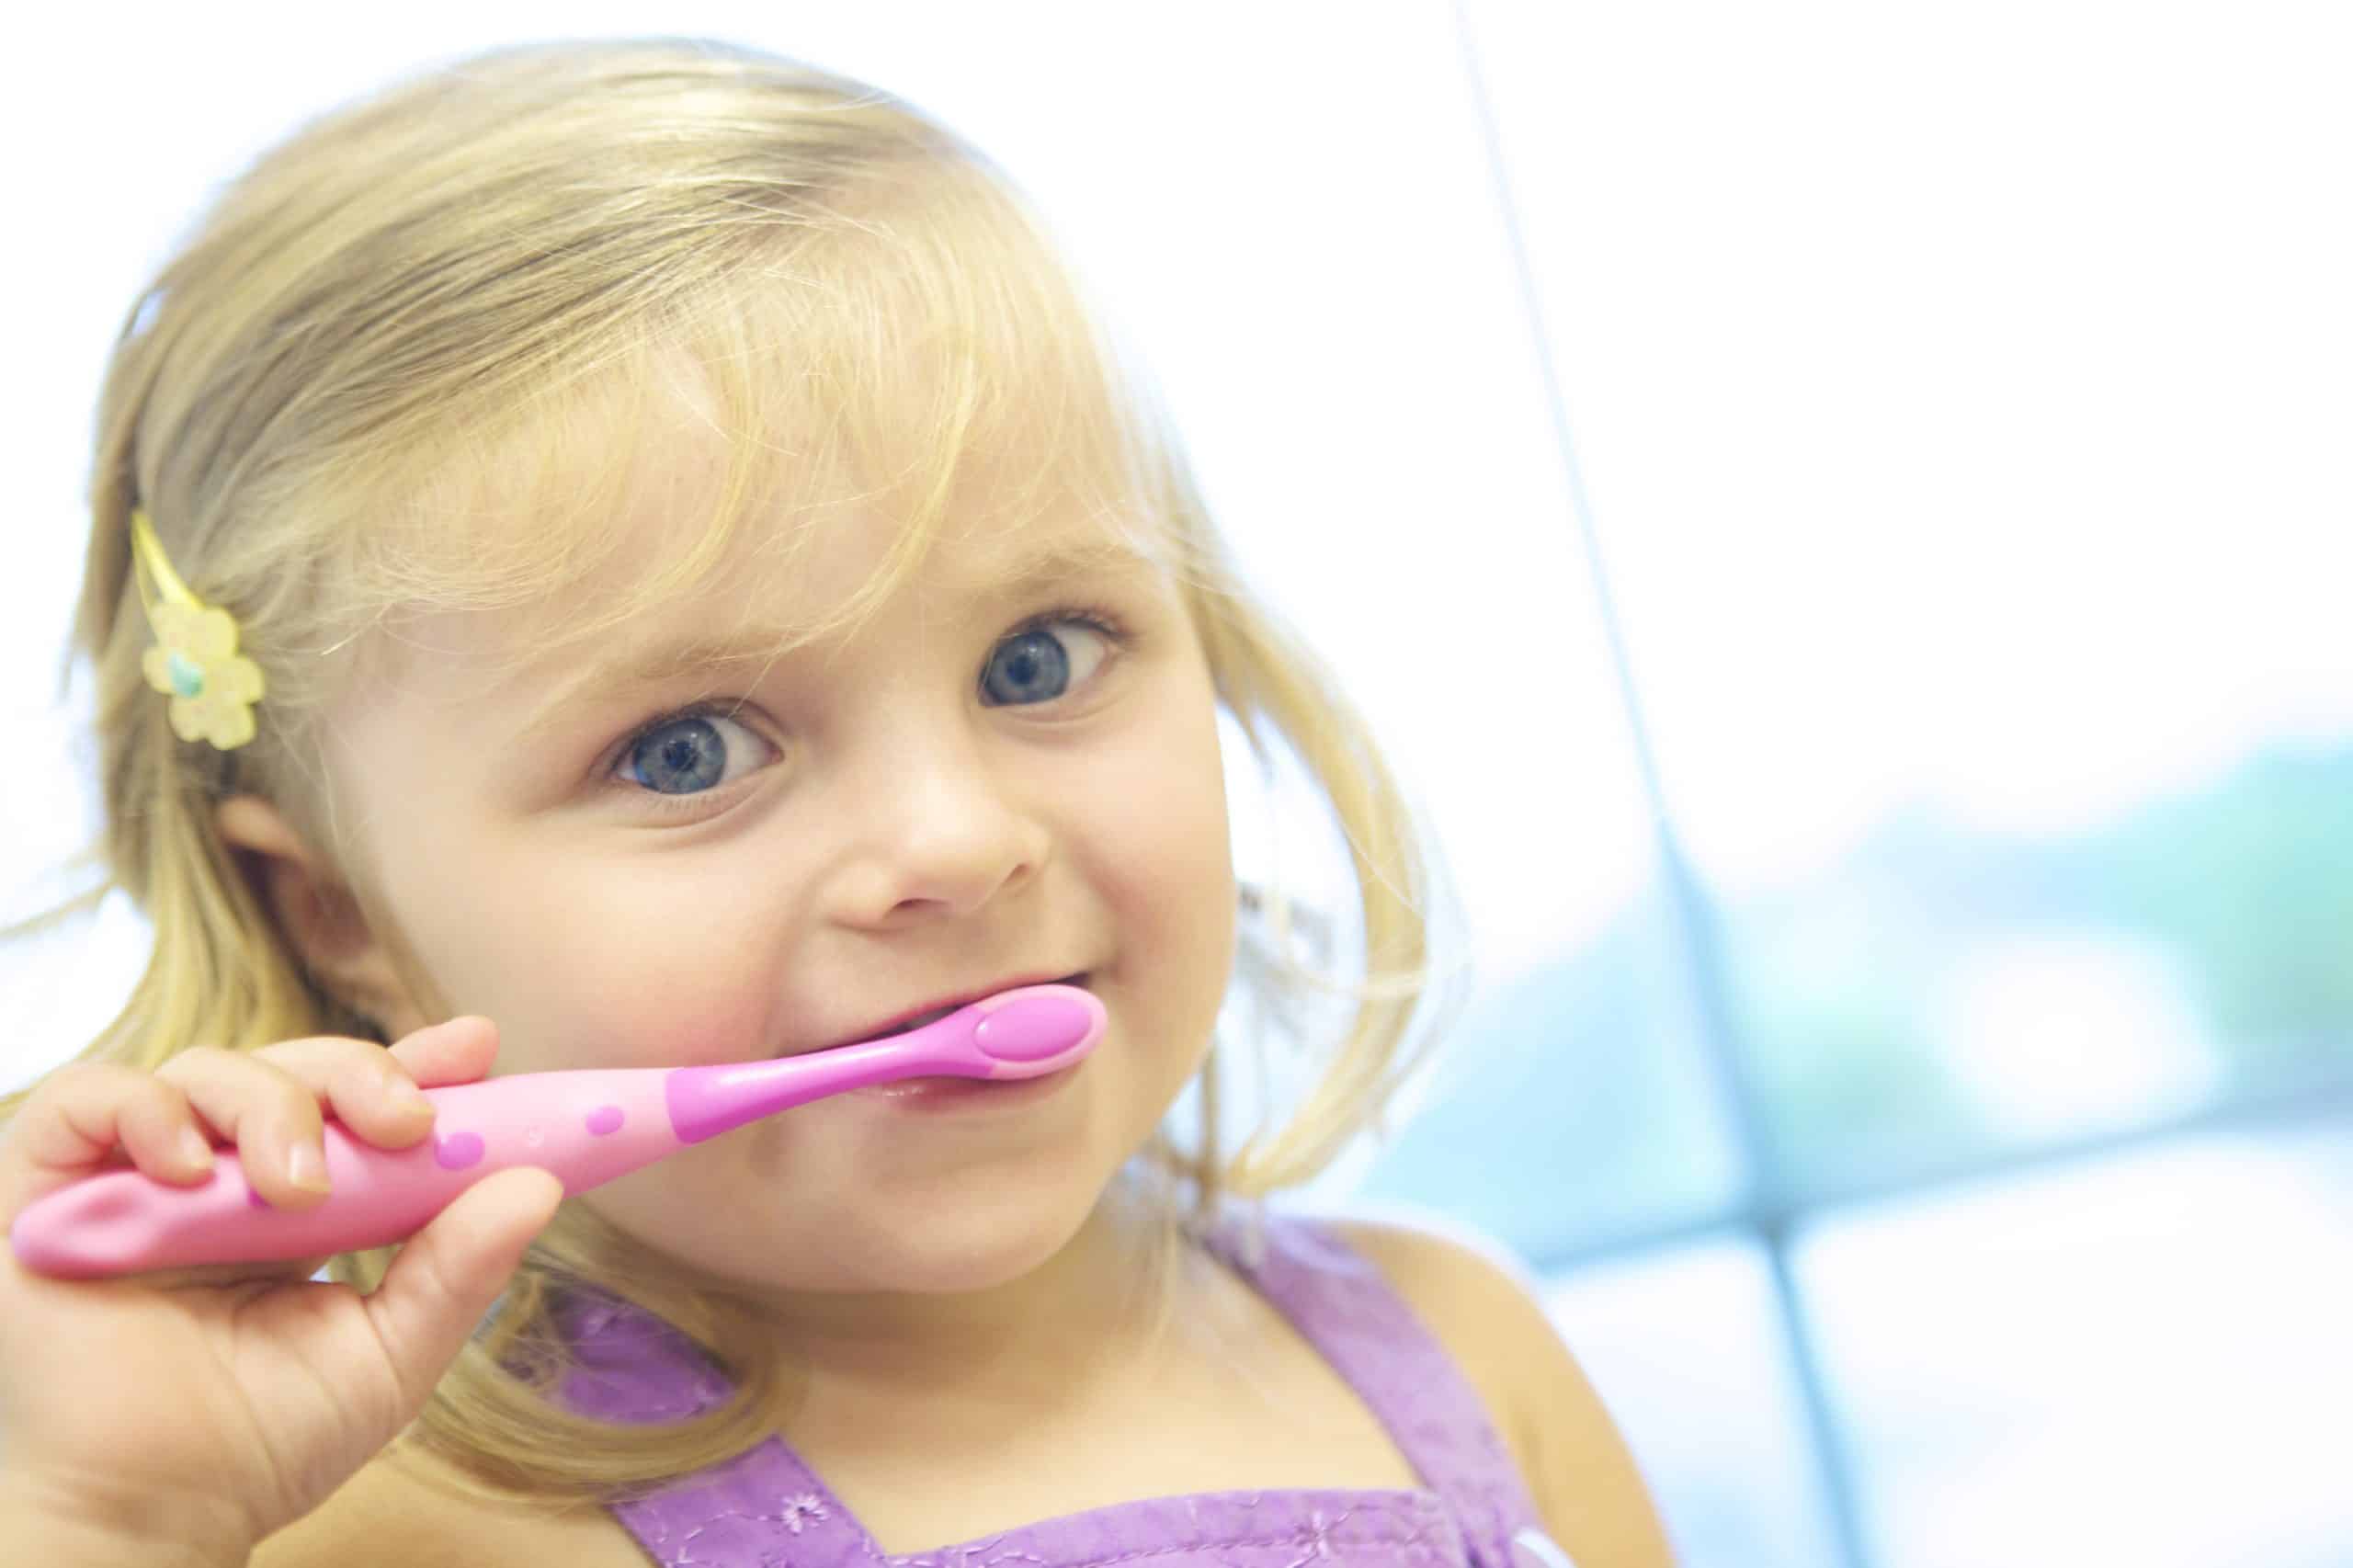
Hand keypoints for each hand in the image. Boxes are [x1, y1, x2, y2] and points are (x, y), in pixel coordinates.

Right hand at [0, 1018, 561, 1562]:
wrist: (152, 1515)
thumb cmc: (265, 1441)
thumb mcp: (389, 1351)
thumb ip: (459, 1269)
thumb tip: (537, 1185)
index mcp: (303, 1198)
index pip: (362, 1099)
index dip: (417, 1063)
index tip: (476, 1048)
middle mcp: (221, 1173)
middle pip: (296, 1068)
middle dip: (360, 1076)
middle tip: (405, 1125)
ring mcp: (136, 1175)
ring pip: (206, 1070)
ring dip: (270, 1107)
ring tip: (298, 1187)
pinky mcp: (49, 1188)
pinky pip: (88, 1099)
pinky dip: (145, 1111)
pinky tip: (189, 1169)